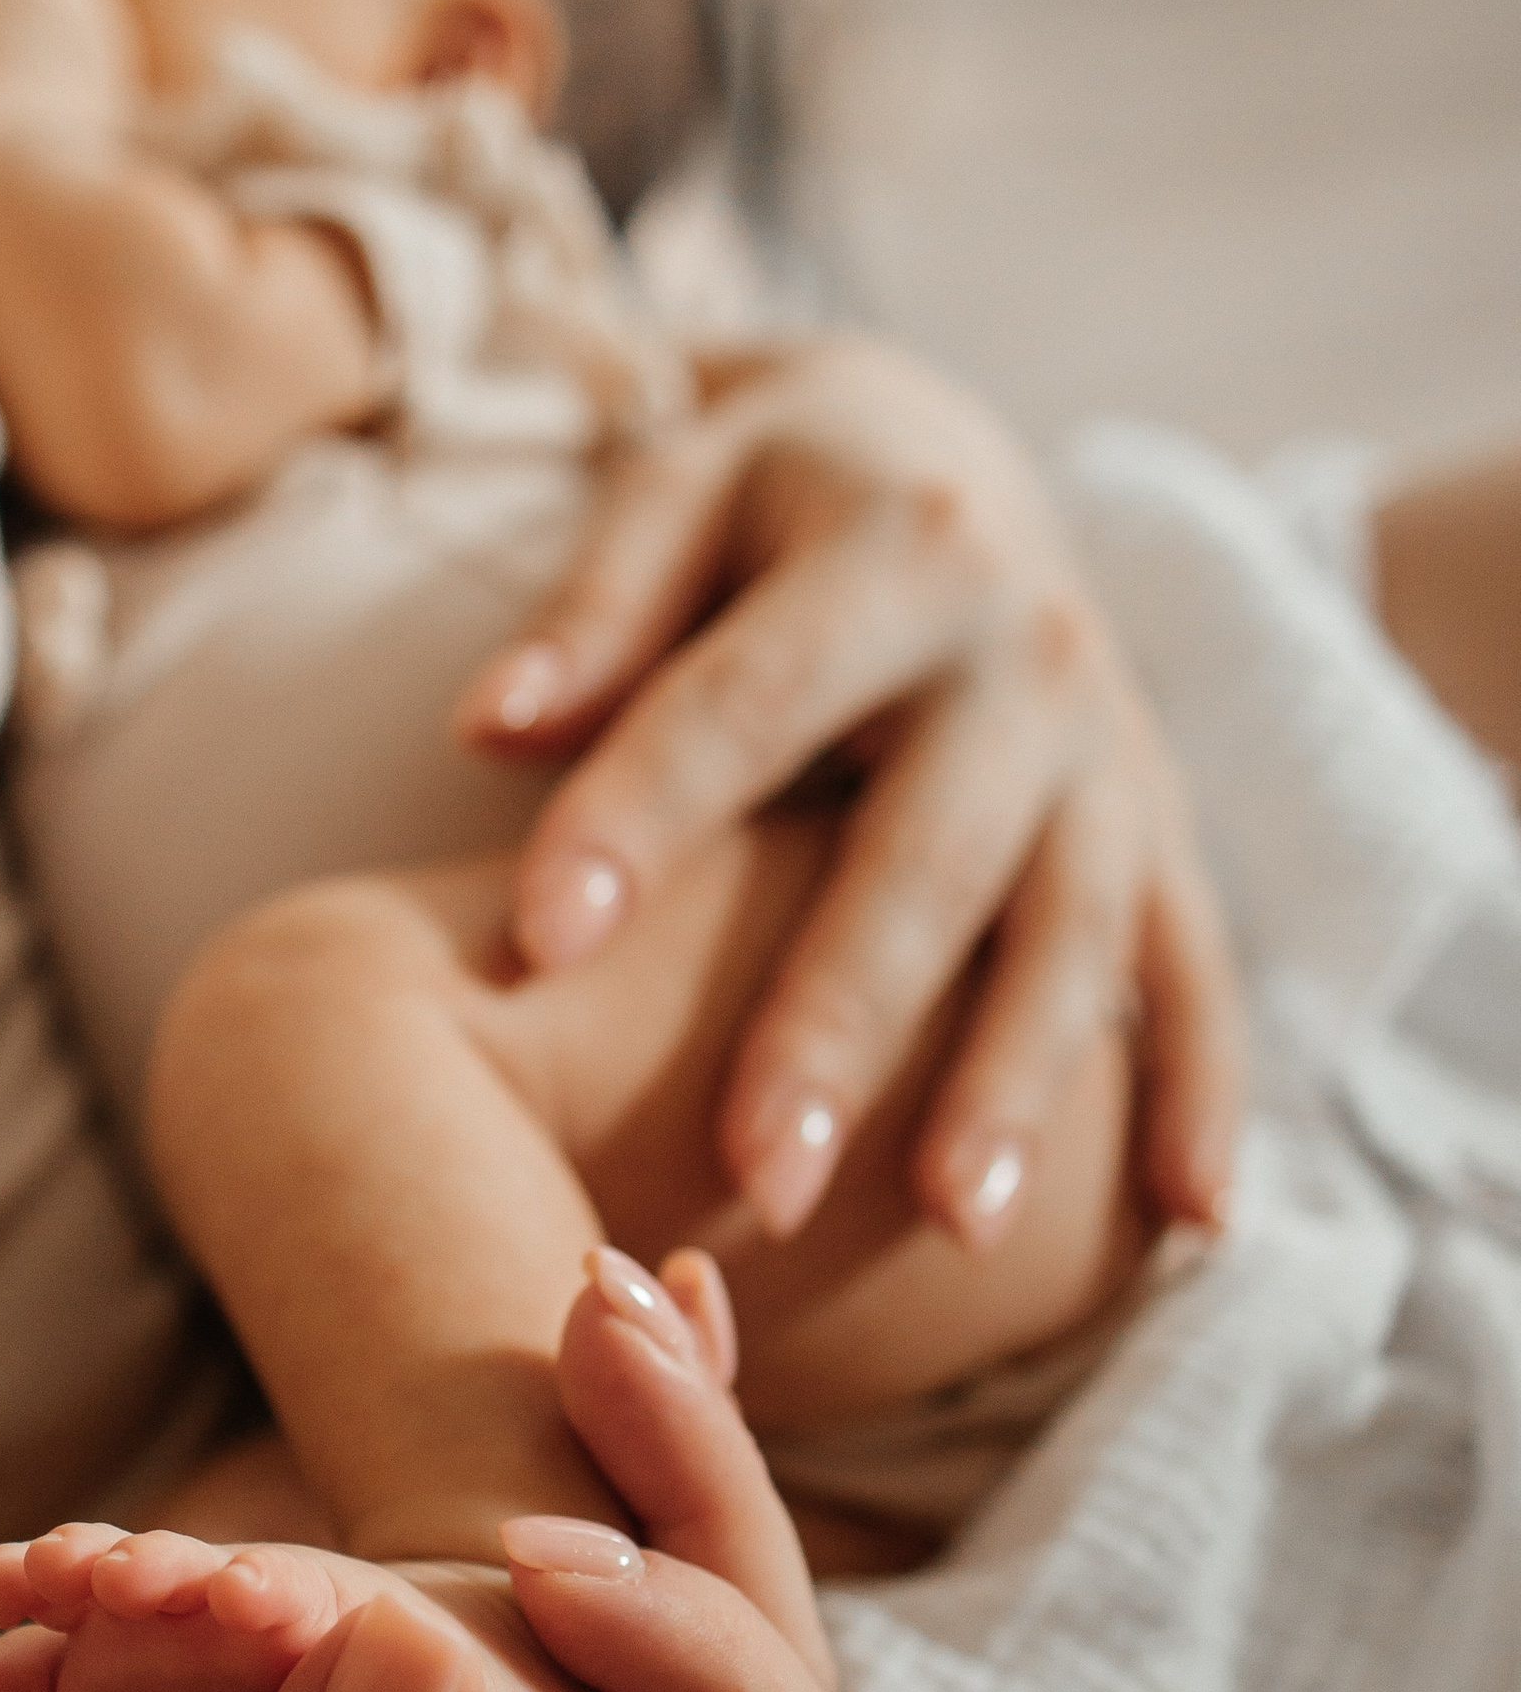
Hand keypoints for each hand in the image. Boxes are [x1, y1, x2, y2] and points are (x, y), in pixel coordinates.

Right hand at [0, 1267, 879, 1691]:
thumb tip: (422, 1631)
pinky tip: (563, 1337)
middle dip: (687, 1482)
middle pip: (739, 1677)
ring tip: (596, 1288)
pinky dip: (527, 1468)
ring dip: (613, 1449)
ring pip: (632, 1622)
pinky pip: (494, 1609)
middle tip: (605, 1296)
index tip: (538, 1555)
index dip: (705, 1659)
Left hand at [454, 332, 1243, 1245]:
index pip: (744, 703)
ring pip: (1073, 937)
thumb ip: (594, 613)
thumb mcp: (679, 496)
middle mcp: (1028, 655)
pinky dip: (1204, 1095)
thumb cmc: (763, 508)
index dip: (641, 816)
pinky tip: (1186, 1221)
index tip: (541, 941)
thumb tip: (488, 723)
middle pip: (925, 857)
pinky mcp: (1161, 833)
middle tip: (757, 1179)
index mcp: (892, 552)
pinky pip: (1196, 972)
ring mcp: (1113, 754)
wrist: (939, 463)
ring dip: (1018, 1086)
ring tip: (954, 1228)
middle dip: (843, 1023)